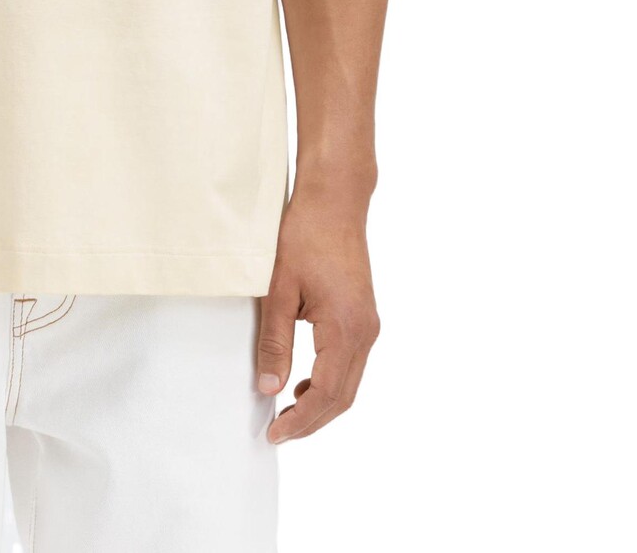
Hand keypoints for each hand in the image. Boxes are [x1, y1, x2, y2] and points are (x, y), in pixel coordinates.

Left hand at [256, 190, 380, 444]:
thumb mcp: (278, 289)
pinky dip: (330, 382)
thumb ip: (274, 341)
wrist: (334, 202)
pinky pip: (350, 363)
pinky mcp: (363, 316)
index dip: (301, 420)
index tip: (274, 433)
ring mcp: (368, 325)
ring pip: (349, 382)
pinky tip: (303, 382)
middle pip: (343, 397)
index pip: (326, 394)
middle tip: (278, 432)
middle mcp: (365, 332)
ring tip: (287, 414)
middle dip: (312, 421)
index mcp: (346, 329)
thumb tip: (268, 387)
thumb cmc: (304, 236)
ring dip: (321, 404)